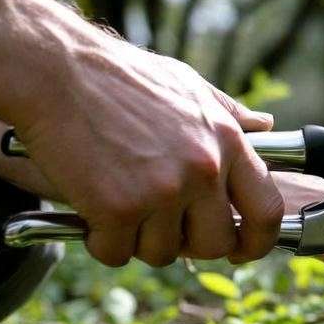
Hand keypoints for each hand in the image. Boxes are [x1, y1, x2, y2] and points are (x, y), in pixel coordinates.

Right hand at [10, 36, 283, 267]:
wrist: (56, 70)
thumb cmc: (120, 76)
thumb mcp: (188, 86)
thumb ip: (230, 113)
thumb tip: (264, 125)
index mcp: (227, 142)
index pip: (267, 211)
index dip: (257, 241)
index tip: (241, 248)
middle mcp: (203, 170)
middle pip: (215, 244)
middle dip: (188, 243)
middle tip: (160, 225)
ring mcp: (163, 191)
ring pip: (163, 253)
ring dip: (139, 239)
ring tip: (119, 200)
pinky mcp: (118, 209)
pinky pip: (116, 252)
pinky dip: (101, 240)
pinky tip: (91, 208)